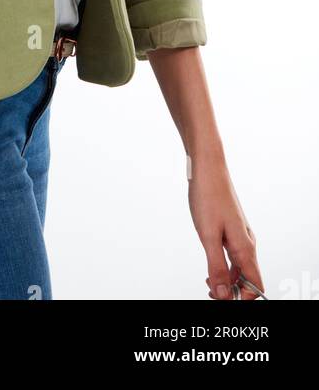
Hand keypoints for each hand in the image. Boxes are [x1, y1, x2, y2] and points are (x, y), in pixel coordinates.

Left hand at [188, 158, 265, 298]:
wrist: (208, 167)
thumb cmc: (208, 196)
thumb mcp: (208, 236)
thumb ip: (216, 267)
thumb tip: (224, 294)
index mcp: (245, 248)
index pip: (255, 285)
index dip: (241, 298)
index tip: (221, 298)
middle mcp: (247, 243)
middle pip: (248, 279)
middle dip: (232, 291)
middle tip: (210, 292)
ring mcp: (240, 235)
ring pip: (240, 268)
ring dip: (228, 280)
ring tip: (208, 282)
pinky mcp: (232, 229)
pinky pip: (234, 255)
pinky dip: (225, 265)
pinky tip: (211, 264)